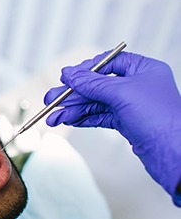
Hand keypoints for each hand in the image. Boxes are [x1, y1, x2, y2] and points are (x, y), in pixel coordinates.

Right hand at [44, 51, 180, 204]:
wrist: (175, 155)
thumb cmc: (160, 118)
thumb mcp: (121, 93)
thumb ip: (92, 83)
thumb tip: (69, 74)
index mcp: (144, 69)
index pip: (108, 63)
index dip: (86, 70)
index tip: (66, 78)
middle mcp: (138, 86)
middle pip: (97, 85)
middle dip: (72, 95)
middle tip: (51, 101)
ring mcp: (132, 106)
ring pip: (95, 103)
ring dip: (73, 110)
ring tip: (53, 118)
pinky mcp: (127, 123)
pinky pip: (98, 117)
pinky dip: (82, 119)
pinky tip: (67, 121)